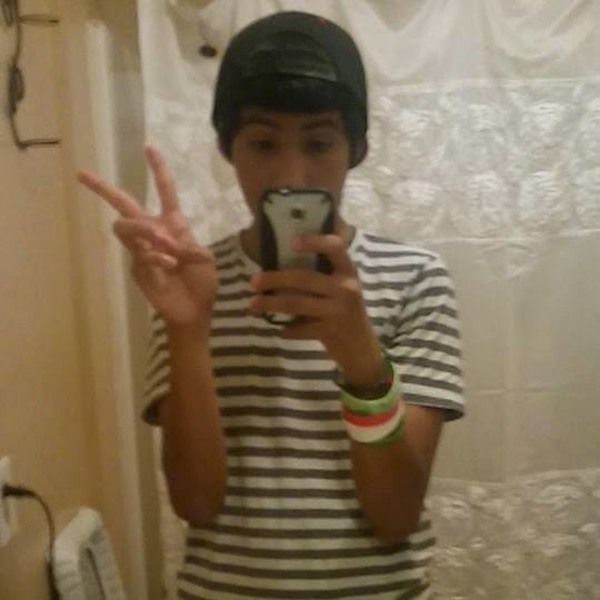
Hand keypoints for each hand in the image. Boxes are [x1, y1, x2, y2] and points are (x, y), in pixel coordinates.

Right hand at [77, 146, 217, 326]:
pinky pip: (139, 252)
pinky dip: (156, 257)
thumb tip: (162, 236)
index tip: (149, 148)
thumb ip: (185, 242)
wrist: (195, 311)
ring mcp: (142, 249)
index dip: (158, 170)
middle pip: (123, 204)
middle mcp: (154, 232)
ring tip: (166, 246)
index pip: (165, 191)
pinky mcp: (136, 266)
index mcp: (174, 224)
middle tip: (81, 175)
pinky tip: (169, 266)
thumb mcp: (203, 257)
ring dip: (144, 230)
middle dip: (102, 188)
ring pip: (124, 226)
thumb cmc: (202, 282)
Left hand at [249, 233, 384, 385]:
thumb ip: (322, 276)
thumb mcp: (342, 289)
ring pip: (297, 303)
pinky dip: (287, 330)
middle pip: (304, 278)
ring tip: (253, 303)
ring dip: (271, 303)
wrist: (362, 350)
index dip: (314, 241)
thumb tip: (281, 261)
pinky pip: (300, 328)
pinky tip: (280, 330)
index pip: (334, 249)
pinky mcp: (330, 331)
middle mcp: (346, 288)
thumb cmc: (346, 312)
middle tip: (253, 281)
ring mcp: (338, 311)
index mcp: (348, 272)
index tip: (292, 241)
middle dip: (275, 279)